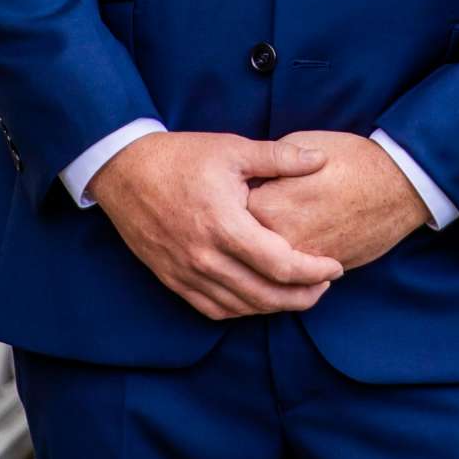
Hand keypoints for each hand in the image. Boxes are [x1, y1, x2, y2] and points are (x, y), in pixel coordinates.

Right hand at [86, 131, 346, 319]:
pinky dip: (242, 309)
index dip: (313, 272)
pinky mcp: (172, 279)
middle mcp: (204, 256)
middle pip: (264, 295)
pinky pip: (213, 309)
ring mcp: (185, 272)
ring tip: (299, 293)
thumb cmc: (181, 156)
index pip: (280, 264)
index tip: (335, 267)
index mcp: (223, 224)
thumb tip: (320, 160)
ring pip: (240, 307)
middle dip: (302, 296)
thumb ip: (279, 158)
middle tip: (325, 286)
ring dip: (274, 306)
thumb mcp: (232, 149)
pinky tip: (259, 298)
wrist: (123, 169)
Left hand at [244, 130, 429, 270]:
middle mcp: (279, 240)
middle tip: (249, 217)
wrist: (398, 185)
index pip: (227, 213)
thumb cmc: (350, 159)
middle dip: (241, 234)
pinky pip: (293, 277)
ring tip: (266, 237)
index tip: (233, 195)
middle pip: (241, 246)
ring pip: (265, 269)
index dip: (229, 203)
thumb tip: (248, 177)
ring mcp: (301, 260)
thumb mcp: (299, 147)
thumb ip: (267, 166)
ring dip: (260, 258)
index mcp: (265, 206)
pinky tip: (287, 252)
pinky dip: (283, 271)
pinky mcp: (322, 272)